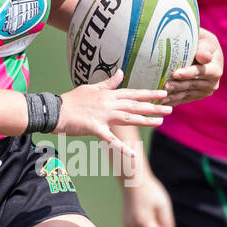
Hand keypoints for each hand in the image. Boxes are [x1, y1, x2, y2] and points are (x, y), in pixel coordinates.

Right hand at [57, 69, 171, 152]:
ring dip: (145, 120)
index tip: (163, 93)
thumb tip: (121, 72)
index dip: (148, 94)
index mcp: (108, 94)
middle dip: (153, 106)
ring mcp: (103, 116)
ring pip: (128, 118)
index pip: (133, 93)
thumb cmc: (72, 100)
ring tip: (160, 122)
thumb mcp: (91, 88)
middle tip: (170, 108)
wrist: (56, 111)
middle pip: (135, 105)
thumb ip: (108, 83)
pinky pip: (111, 140)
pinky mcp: (96, 129)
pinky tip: (132, 153)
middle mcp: (109, 103)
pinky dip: (122, 147)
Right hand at [122, 174, 176, 226]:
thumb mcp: (163, 204)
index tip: (164, 222)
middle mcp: (133, 226)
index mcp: (144, 221)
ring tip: (154, 224)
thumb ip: (167, 223)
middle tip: (160, 223)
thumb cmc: (151, 191)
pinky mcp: (125, 223)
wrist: (133, 181)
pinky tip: (147, 222)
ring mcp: (127, 225)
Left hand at [162, 27, 222, 104]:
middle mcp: (213, 82)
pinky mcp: (198, 95)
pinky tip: (163, 101)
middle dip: (178, 85)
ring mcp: (205, 91)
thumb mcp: (205, 40)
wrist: (203, 50)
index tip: (175, 73)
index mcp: (216, 68)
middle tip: (165, 85)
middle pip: (193, 84)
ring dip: (174, 95)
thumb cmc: (202, 42)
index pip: (202, 72)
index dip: (188, 73)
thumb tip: (204, 57)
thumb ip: (204, 49)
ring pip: (188, 93)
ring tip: (161, 94)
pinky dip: (174, 100)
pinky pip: (185, 99)